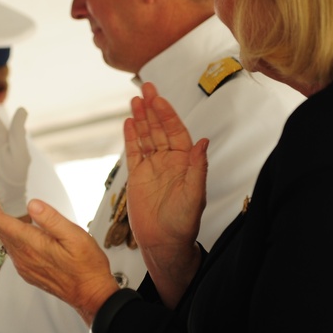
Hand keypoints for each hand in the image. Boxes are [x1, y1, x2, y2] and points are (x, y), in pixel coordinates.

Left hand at [0, 178, 118, 325]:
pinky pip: (13, 248)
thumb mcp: (75, 236)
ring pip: (4, 238)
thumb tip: (32, 204)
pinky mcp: (29, 270)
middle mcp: (23, 257)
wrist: (91, 295)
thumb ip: (51, 219)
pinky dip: (9, 233)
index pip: (0, 220)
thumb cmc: (86, 267)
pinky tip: (18, 226)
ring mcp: (24, 265)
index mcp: (31, 245)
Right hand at [124, 82, 207, 302]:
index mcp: (185, 162)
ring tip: (135, 100)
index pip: (176, 131)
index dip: (168, 114)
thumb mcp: (195, 194)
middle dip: (153, 108)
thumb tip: (203, 142)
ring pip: (146, 136)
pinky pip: (134, 152)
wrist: (164, 244)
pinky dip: (131, 137)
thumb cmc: (183, 223)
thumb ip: (197, 167)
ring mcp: (152, 167)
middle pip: (159, 128)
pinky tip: (129, 122)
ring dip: (141, 118)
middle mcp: (169, 161)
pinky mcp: (138, 176)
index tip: (159, 99)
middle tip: (146, 88)